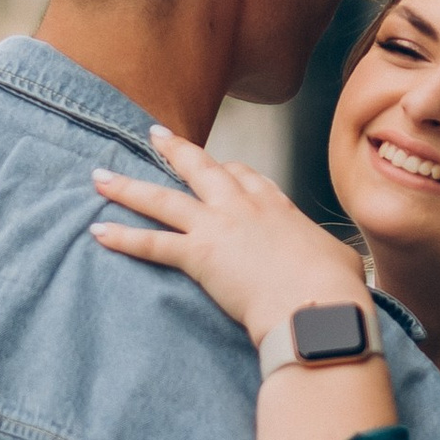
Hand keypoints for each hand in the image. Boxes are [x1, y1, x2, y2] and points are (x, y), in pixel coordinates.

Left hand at [92, 129, 369, 348]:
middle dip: (175, 151)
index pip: (246, 177)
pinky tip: (98, 231)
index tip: (217, 165)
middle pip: (202, 168)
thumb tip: (341, 267)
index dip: (228, 169)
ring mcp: (219, 227)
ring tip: (99, 176)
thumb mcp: (341, 262)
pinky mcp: (200, 256)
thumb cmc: (334, 290)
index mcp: (279, 208)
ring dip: (128, 186)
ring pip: (163, 200)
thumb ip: (332, 257)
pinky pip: (152, 244)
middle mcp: (244, 208)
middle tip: (154, 134)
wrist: (318, 305)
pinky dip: (123, 237)